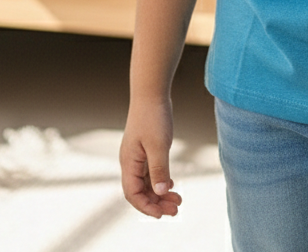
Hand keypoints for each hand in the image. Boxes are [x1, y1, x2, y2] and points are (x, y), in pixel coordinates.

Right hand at [120, 99, 182, 217]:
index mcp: (129, 163)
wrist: (151, 92)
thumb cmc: (153, 116)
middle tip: (176, 209)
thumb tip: (160, 192)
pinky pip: (151, 172)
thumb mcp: (159, 144)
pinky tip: (171, 183)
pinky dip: (160, 180)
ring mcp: (138, 156)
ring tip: (178, 200)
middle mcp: (131, 162)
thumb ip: (159, 169)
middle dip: (157, 203)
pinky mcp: (146, 149)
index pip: (132, 194)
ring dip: (160, 193)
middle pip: (140, 191)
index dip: (146, 206)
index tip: (162, 214)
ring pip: (147, 182)